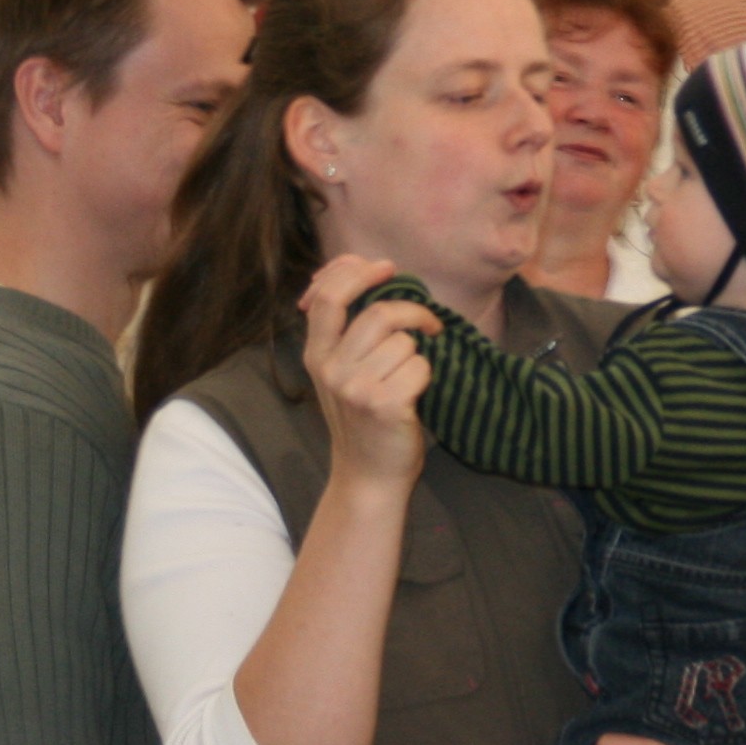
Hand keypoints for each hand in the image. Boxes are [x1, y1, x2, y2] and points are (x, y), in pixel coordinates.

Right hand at [297, 255, 436, 492]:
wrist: (368, 476)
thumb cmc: (364, 418)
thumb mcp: (341, 371)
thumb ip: (346, 327)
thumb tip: (362, 268)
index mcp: (316, 354)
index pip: (328, 296)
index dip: (357, 272)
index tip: (385, 268)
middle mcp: (329, 368)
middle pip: (378, 313)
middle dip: (413, 311)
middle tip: (429, 323)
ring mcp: (354, 388)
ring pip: (404, 341)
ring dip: (419, 353)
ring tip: (411, 375)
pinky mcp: (383, 405)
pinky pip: (420, 366)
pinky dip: (426, 377)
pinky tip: (415, 396)